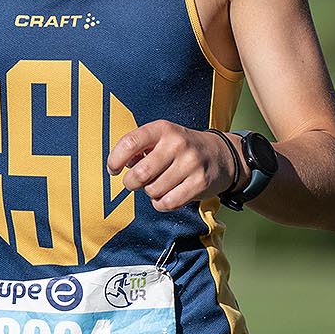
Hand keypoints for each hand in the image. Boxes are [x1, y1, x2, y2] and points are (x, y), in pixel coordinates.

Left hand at [108, 120, 238, 211]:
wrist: (220, 155)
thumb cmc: (180, 149)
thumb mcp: (161, 138)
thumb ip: (138, 148)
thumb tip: (120, 165)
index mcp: (163, 129)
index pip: (130, 143)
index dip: (115, 160)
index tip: (114, 169)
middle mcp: (177, 143)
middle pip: (140, 174)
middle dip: (131, 183)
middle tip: (135, 182)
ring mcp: (191, 163)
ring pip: (153, 191)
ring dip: (150, 193)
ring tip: (159, 184)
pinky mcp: (200, 183)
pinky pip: (167, 203)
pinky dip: (162, 204)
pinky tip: (167, 195)